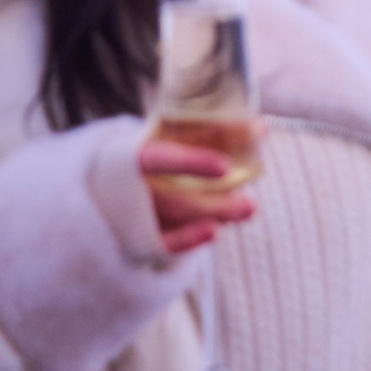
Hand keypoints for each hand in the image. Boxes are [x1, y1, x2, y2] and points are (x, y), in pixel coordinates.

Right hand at [139, 137, 256, 254]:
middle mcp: (130, 186)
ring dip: (215, 216)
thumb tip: (259, 128)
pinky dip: (189, 239)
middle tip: (250, 204)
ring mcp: (133, 211)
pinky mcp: (136, 233)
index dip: (191, 163)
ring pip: (176, 218)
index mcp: (131, 156)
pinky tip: (215, 231)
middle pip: (176, 198)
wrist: (111, 174)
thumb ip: (207, 130)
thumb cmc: (153, 147)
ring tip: (248, 208)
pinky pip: (162, 242)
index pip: (159, 159)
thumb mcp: (169, 132)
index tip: (224, 167)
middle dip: (216, 203)